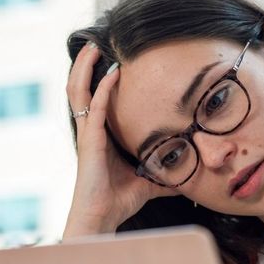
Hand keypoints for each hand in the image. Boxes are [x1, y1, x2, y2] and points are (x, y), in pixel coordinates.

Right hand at [63, 43, 176, 238]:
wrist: (101, 218)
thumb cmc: (118, 202)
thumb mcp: (148, 183)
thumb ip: (163, 177)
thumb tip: (185, 179)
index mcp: (100, 138)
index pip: (94, 101)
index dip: (96, 80)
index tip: (110, 62)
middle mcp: (90, 132)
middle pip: (80, 91)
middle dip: (85, 67)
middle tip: (94, 45)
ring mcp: (88, 135)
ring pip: (78, 93)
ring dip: (85, 69)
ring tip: (92, 48)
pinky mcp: (90, 142)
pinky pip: (95, 108)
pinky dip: (103, 89)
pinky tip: (112, 74)